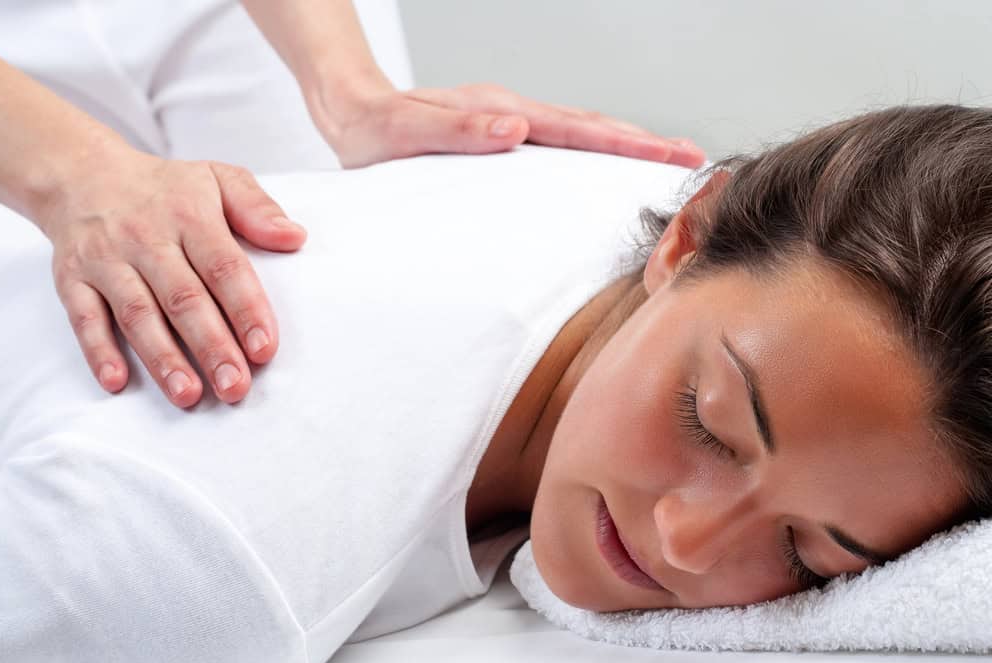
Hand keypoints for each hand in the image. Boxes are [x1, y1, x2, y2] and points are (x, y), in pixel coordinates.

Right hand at [35, 147, 305, 406]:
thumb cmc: (166, 188)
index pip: (223, 267)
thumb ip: (257, 208)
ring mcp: (106, 260)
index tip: (264, 348)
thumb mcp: (219, 179)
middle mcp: (146, 238)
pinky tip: (117, 381)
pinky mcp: (72, 278)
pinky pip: (84, 317)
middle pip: (183, 299)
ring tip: (189, 395)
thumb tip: (295, 237)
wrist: (83, 173)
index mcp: (190, 216)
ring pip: (137, 314)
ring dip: (162, 358)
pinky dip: (98, 350)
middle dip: (211, 346)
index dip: (245, 309)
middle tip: (234, 386)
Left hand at [311, 82, 705, 168]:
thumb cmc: (372, 130)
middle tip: (694, 162)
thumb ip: (457, 131)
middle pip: (593, 127)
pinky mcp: (503, 136)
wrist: (349, 112)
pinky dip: (595, 153)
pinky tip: (607, 169)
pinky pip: (561, 143)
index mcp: (499, 112)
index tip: (673, 155)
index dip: (628, 145)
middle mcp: (512, 112)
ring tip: (669, 162)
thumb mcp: (404, 133)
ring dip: (627, 147)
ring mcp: (510, 121)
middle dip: (646, 145)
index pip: (577, 130)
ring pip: (582, 133)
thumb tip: (516, 128)